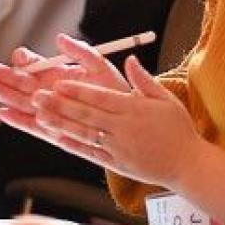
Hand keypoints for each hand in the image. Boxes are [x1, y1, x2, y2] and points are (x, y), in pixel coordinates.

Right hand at [0, 34, 129, 135]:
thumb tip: (60, 38)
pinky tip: (2, 113)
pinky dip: (17, 120)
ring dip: (2, 93)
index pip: (36, 64)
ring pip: (21, 100)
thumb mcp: (100, 65)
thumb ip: (81, 51)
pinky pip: (32, 124)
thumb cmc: (114, 91)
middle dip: (0, 74)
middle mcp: (51, 91)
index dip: (24, 60)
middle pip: (21, 82)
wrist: (127, 119)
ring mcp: (51, 109)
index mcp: (60, 73)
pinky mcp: (54, 128)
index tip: (19, 55)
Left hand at [31, 54, 203, 188]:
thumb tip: (130, 59)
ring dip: (60, 123)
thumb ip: (144, 80)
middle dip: (60, 105)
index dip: (78, 91)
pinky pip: (90, 153)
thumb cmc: (178, 129)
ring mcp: (117, 147)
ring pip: (84, 133)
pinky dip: (73, 145)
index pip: (101, 98)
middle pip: (87, 115)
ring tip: (39, 115)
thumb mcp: (166, 99)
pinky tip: (57, 138)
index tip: (59, 83)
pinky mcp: (115, 163)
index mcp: (134, 109)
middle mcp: (123, 128)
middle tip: (37, 97)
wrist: (186, 165)